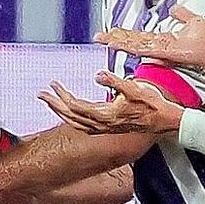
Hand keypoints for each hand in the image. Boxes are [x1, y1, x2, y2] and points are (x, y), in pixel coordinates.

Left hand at [40, 75, 183, 135]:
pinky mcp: (106, 127)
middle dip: (54, 104)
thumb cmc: (151, 105)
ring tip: (51, 101)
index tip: (53, 86)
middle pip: (70, 116)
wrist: (163, 120)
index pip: (75, 106)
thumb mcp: (133, 88)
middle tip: (41, 94)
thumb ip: (114, 80)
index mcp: (105, 115)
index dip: (62, 96)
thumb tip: (98, 75)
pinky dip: (71, 117)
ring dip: (60, 111)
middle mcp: (101, 124)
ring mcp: (103, 128)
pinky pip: (82, 125)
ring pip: (74, 122)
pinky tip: (69, 112)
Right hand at [96, 4, 204, 77]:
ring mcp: (162, 50)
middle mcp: (161, 47)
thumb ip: (183, 16)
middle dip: (116, 39)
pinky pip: (144, 48)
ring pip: (135, 45)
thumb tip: (174, 9)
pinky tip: (120, 43)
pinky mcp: (164, 52)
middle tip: (100, 37)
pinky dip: (131, 45)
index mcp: (166, 41)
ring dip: (118, 41)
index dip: (128, 35)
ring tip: (103, 39)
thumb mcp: (195, 22)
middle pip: (134, 41)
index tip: (114, 32)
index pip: (142, 37)